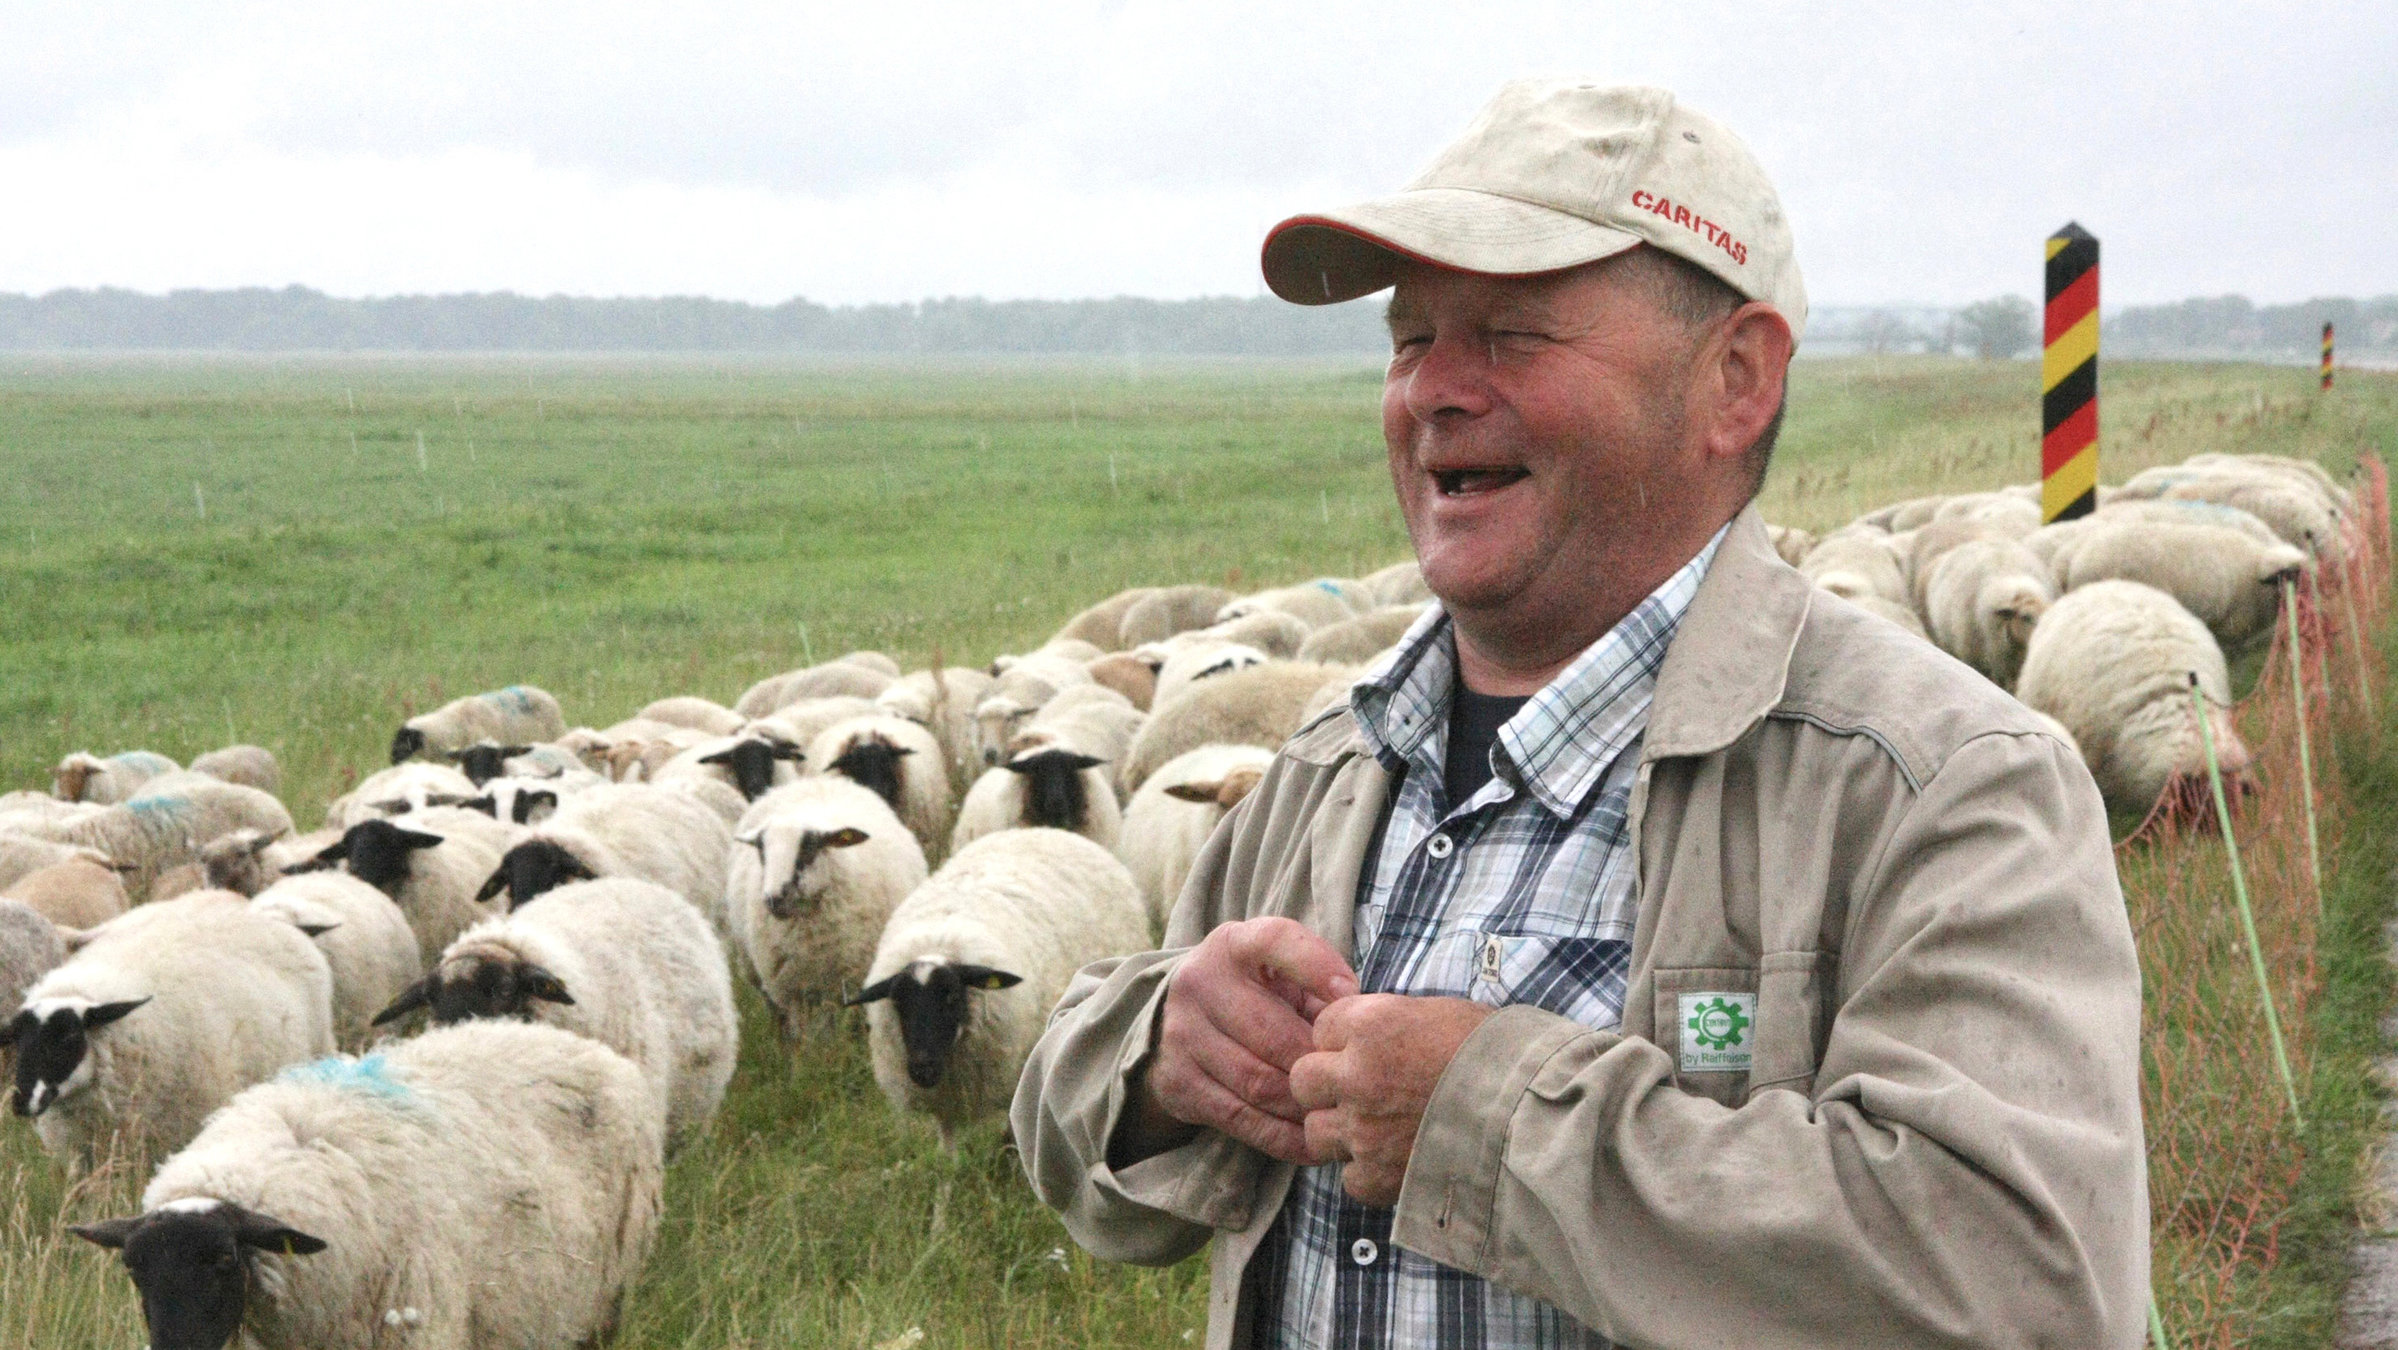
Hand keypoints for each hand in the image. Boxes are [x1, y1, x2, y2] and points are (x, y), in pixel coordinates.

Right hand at [1124, 917, 1359, 1165]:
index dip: (1317, 965)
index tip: (1352, 993)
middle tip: (1353, 1082)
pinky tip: (1313, 1143)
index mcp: (1232, 945)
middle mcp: (1200, 983)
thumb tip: (1364, 1026)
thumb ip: (1318, 991)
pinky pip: (1239, 1118)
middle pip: (1271, 1031)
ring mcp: (1182, 1034)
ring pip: (1257, 1081)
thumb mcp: (1280, 976)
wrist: (1176, 1023)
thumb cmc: (1254, 996)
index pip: (1275, 941)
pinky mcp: (1178, 1082)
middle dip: (1318, 1062)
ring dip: (1304, 1105)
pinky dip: (1282, 1137)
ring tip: (1339, 1116)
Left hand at [1289, 994, 1494, 1205]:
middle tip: (1362, 1093)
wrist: (1535, 1114)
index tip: (1367, 1051)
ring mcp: (1362, 1128)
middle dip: (1327, 1086)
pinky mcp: (1377, 1175)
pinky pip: (1348, 1177)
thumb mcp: (1442, 1015)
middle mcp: (1356, 1074)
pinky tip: (1398, 1162)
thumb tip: (1371, 1034)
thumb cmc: (1501, 1057)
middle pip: (1304, 1080)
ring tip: (1379, 1132)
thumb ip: (1393, 1023)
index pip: (1322, 1028)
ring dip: (1341, 1132)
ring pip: (1315, 1131)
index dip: (1343, 1041)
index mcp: (1372, 1024)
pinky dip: (1368, 1173)